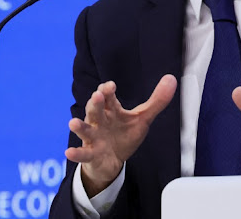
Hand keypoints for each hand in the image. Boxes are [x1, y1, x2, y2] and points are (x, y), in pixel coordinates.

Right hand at [65, 74, 176, 196]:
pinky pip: (83, 154)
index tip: (110, 86)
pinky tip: (69, 152)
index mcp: (111, 110)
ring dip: (80, 126)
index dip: (107, 90)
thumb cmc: (124, 135)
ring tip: (74, 123)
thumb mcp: (142, 118)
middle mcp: (100, 121)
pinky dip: (76, 153)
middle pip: (95, 110)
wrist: (113, 161)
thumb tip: (171, 78)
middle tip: (97, 96)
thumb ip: (156, 101)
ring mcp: (93, 138)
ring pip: (86, 130)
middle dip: (95, 103)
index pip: (108, 97)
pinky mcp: (91, 154)